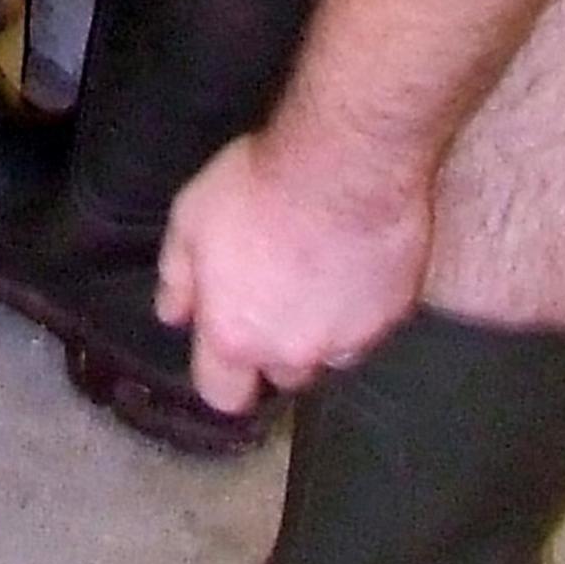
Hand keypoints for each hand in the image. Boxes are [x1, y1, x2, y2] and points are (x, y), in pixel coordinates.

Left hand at [155, 131, 432, 416]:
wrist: (344, 166)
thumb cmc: (259, 186)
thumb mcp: (190, 216)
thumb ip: (177, 275)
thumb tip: (173, 313)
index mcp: (236, 336)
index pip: (222, 397)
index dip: (223, 376)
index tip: (226, 346)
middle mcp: (292, 352)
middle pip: (282, 375)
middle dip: (275, 346)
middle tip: (276, 293)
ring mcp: (346, 340)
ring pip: (330, 354)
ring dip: (321, 328)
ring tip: (319, 276)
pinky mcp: (390, 317)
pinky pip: (370, 326)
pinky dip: (360, 306)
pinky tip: (355, 265)